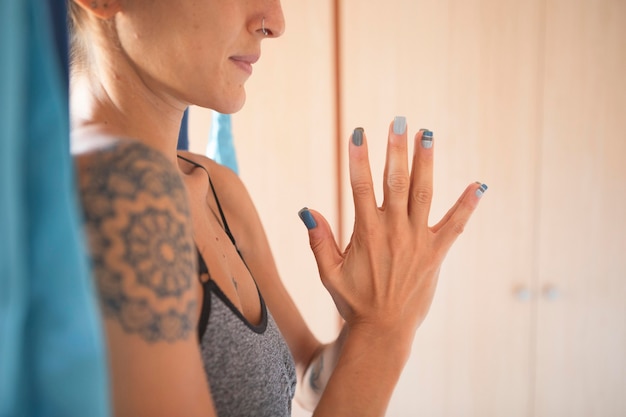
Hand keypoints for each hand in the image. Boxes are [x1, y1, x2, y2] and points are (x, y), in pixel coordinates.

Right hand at [299, 117, 485, 338]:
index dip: (359, 158)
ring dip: (426, 162)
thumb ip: (319, 240)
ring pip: (424, 193)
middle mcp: (394, 231)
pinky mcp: (437, 254)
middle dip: (396, 149)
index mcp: (366, 233)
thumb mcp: (328, 273)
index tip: (359, 132)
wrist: (384, 330)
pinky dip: (467, 205)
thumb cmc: (353, 301)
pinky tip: (479, 185)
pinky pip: (456, 225)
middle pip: (396, 181)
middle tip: (399, 120)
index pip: (360, 186)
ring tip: (427, 135)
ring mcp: (418, 241)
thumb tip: (307, 209)